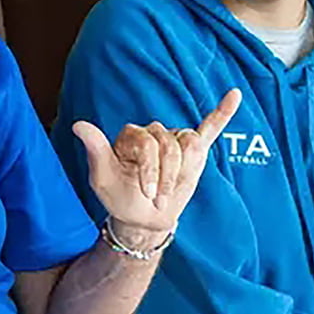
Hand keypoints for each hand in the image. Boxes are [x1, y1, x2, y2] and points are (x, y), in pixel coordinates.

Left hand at [72, 89, 240, 240]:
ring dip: (184, 171)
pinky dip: (223, 113)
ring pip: (190, 144)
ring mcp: (174, 140)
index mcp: (131, 136)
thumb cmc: (120, 198)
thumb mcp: (102, 178)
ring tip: (171, 190)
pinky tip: (234, 95)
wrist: (142, 218)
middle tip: (159, 199)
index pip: (148, 143)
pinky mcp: (194, 150)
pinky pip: (210, 127)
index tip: (149, 194)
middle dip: (167, 177)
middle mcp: (153, 132)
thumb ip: (96, 149)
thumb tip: (79, 124)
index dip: (152, 171)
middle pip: (170, 145)